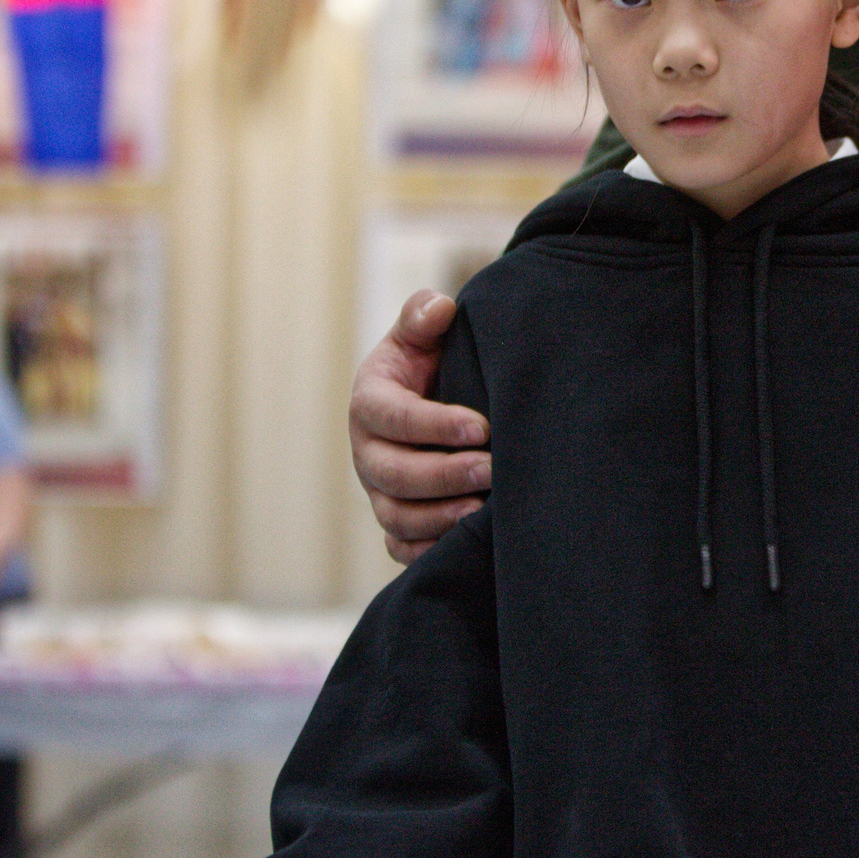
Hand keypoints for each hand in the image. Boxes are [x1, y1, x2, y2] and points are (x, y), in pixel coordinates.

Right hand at [351, 290, 492, 562]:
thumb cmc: (432, 362)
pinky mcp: (397, 522)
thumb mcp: (424, 333)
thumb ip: (424, 317)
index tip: (481, 427)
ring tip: (483, 510)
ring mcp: (379, 491)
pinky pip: (403, 547)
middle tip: (491, 469)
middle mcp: (367, 451)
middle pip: (392, 474)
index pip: (392, 417)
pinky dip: (431, 549)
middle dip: (443, 475)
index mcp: (370, 403)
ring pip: (397, 516)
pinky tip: (468, 540)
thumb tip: (439, 308)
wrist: (437, 398)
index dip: (434, 425)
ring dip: (440, 516)